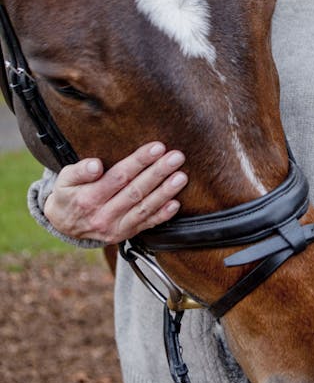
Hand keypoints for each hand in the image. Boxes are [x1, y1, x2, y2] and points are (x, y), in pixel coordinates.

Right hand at [44, 142, 187, 242]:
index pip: (119, 177)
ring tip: (181, 177)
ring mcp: (115, 228)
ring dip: (165, 193)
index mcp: (88, 199)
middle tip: (176, 157)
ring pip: (144, 209)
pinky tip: (176, 204)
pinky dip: (162, 216)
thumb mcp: (64, 180)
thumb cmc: (67, 194)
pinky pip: (146, 225)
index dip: (139, 161)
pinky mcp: (125, 235)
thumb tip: (95, 165)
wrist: (64, 225)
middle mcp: (103, 216)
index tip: (157, 148)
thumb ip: (79, 171)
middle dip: (158, 173)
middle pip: (136, 192)